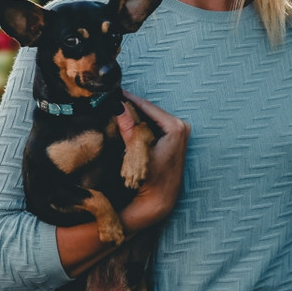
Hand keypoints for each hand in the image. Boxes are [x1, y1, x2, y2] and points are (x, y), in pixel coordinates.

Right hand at [118, 91, 188, 231]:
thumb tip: (117, 106)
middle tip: (110, 99)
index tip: (112, 91)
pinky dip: (140, 123)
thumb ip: (128, 128)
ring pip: (150, 117)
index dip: (128, 99)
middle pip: (149, 110)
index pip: (146, 106)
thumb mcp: (136, 152)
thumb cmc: (150, 179)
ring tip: (115, 108)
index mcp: (175, 127)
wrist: (159, 199)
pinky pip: (153, 124)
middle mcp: (181, 127)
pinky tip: (126, 121)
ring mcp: (179, 132)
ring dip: (134, 114)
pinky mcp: (174, 138)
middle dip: (130, 106)